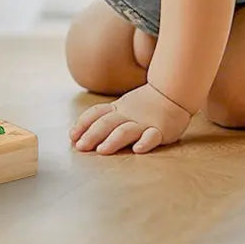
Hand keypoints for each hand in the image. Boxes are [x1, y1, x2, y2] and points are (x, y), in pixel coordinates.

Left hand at [69, 83, 191, 154]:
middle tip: (81, 147)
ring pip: (126, 130)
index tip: (72, 137)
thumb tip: (78, 134)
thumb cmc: (145, 103)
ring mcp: (144, 122)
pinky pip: (152, 136)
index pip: (96, 114)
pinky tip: (138, 150)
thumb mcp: (122, 106)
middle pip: (107, 123)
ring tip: (102, 150)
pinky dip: (145, 142)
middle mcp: (128, 115)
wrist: (172, 93)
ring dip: (113, 140)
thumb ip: (105, 117)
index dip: (83, 124)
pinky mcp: (160, 130)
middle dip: (92, 135)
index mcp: (118, 109)